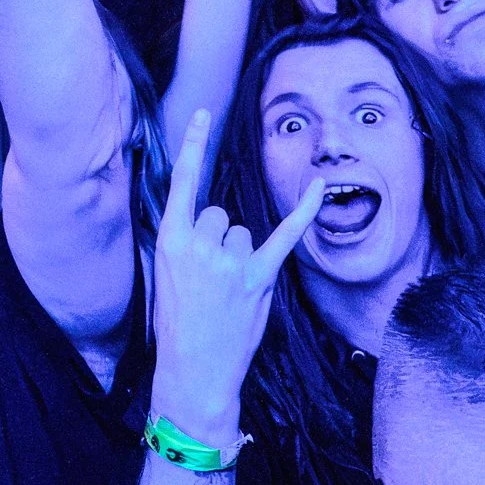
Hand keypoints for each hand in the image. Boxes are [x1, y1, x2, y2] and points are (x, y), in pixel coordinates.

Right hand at [151, 110, 323, 430]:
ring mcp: (230, 261)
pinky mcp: (259, 278)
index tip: (202, 113)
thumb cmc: (178, 325)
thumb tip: (212, 225)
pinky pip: (284, 236)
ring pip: (245, 233)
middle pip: (220, 215)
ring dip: (241, 257)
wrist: (193, 372)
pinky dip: (303, 213)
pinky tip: (318, 187)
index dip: (192, 145)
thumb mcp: (165, 276)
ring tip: (228, 293)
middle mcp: (199, 244)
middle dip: (218, 242)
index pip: (181, 182)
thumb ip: (185, 243)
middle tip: (210, 281)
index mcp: (169, 240)